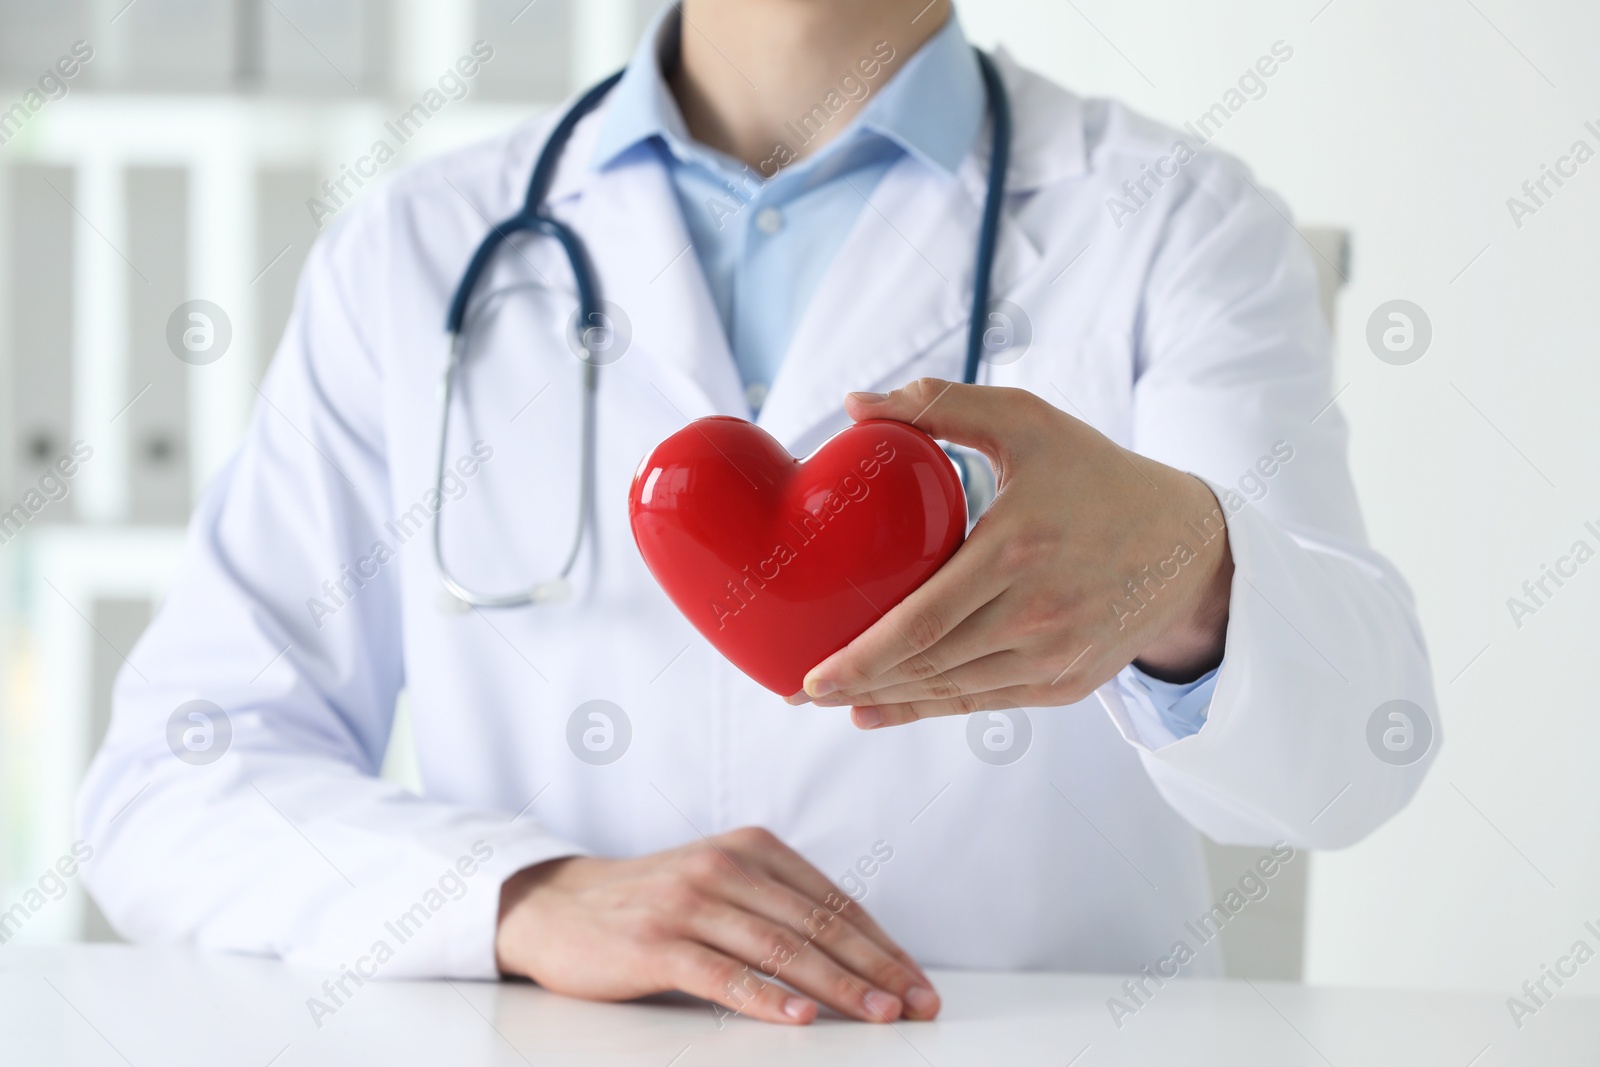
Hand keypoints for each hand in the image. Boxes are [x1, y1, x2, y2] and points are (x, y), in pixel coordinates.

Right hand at [494, 826, 939, 1024]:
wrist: (559, 906)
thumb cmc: (653, 902)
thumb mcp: (721, 882)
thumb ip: (778, 905)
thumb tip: (857, 953)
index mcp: (752, 847)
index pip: (834, 902)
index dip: (882, 945)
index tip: (918, 983)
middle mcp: (725, 866)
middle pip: (818, 924)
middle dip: (876, 970)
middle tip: (917, 1006)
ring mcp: (689, 902)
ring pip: (781, 949)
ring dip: (837, 987)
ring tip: (878, 1015)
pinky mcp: (656, 942)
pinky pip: (722, 974)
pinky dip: (766, 998)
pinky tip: (799, 1018)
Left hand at [794, 379, 1232, 726]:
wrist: (1188, 544)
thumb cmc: (1097, 475)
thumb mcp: (1028, 422)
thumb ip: (942, 405)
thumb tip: (856, 406)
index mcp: (1018, 549)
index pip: (922, 622)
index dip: (861, 657)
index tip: (809, 673)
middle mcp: (1039, 613)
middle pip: (928, 665)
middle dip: (857, 685)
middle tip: (798, 691)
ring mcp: (1055, 656)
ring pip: (951, 691)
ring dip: (885, 699)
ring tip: (832, 700)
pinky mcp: (1067, 683)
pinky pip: (982, 703)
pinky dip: (927, 709)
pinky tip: (879, 710)